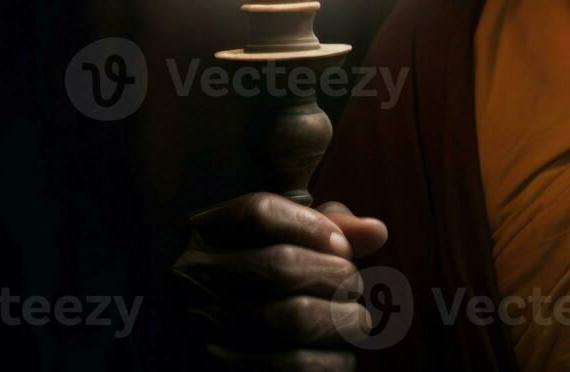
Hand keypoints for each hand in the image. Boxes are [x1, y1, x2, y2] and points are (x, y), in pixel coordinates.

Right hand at [172, 192, 388, 369]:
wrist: (236, 349)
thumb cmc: (272, 285)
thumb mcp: (292, 243)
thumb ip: (331, 228)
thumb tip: (377, 231)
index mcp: (205, 235)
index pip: (258, 212)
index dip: (313, 225)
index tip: (343, 246)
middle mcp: (192, 280)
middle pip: (281, 264)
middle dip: (337, 275)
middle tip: (352, 287)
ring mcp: (203, 330)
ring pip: (294, 317)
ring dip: (343, 319)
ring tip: (353, 321)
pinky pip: (295, 365)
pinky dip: (333, 360)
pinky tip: (338, 355)